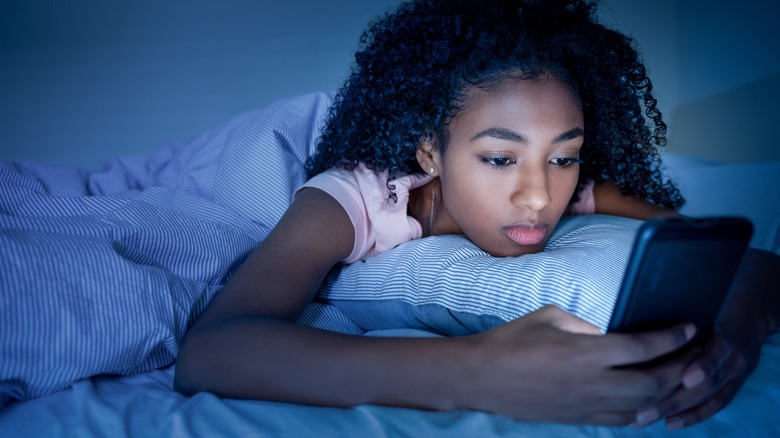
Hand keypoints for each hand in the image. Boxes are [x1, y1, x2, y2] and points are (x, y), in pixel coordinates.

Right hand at [458, 305, 695, 424]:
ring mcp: (585, 406)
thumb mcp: (551, 317)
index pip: (642, 347)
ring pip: (641, 407)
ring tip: (679, 378)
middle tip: (694, 354)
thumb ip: (587, 326)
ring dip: (666, 393)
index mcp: (585, 352)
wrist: (480, 377)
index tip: (690, 327)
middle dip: (680, 369)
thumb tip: (611, 335)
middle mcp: (591, 383)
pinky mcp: (577, 419)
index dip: (672, 338)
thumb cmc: (511, 339)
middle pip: (653, 383)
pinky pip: (620, 420)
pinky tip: (649, 400)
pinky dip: (641, 410)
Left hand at [636, 247, 779, 428]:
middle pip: (706, 381)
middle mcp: (736, 352)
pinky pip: (716, 403)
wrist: (755, 298)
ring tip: (644, 419)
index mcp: (730, 327)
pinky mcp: (734, 380)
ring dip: (675, 409)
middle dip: (673, 396)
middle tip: (641, 407)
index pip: (719, 349)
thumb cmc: (719, 290)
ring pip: (707, 396)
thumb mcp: (703, 287)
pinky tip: (671, 424)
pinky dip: (694, 415)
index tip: (685, 376)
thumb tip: (633, 304)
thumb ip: (674, 298)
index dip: (705, 364)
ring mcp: (736, 369)